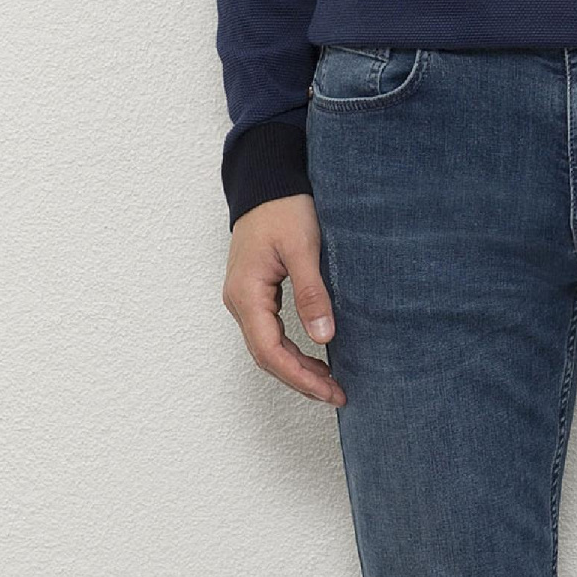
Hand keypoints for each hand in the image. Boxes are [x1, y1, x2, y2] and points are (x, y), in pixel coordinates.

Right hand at [222, 193, 344, 406]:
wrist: (268, 183)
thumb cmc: (284, 209)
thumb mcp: (303, 248)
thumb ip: (311, 294)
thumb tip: (323, 338)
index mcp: (246, 294)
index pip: (270, 351)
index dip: (300, 377)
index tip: (330, 391)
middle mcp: (239, 301)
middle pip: (266, 356)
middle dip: (301, 379)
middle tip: (337, 394)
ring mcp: (244, 298)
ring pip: (267, 347)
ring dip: (296, 368)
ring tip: (329, 383)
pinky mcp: (254, 293)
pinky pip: (269, 333)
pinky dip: (291, 351)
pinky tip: (316, 356)